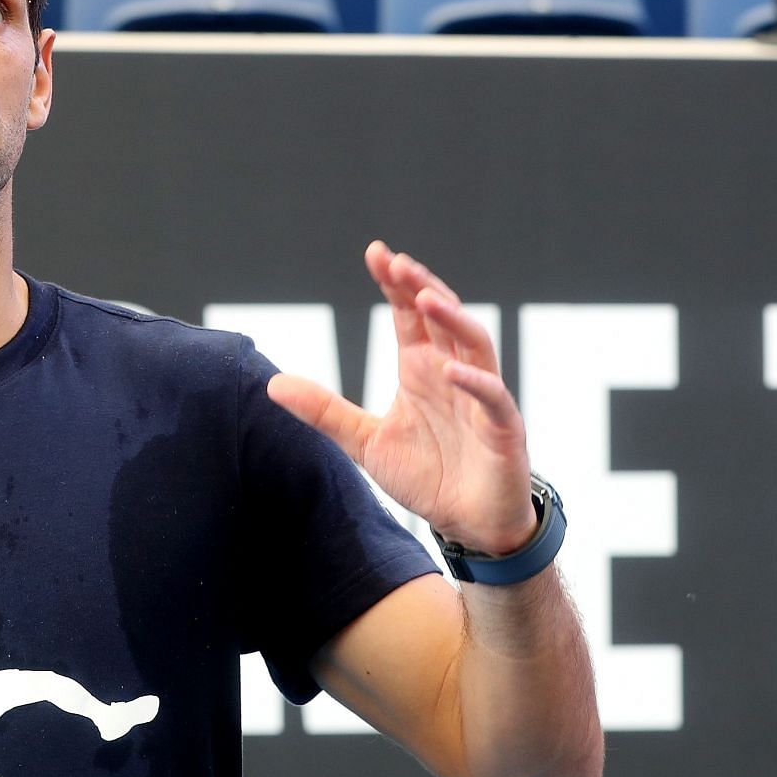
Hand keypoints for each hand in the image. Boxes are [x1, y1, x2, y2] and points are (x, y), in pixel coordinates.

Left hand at [265, 241, 536, 554]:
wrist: (470, 523)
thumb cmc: (428, 474)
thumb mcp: (366, 441)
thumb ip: (325, 411)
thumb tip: (273, 383)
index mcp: (421, 369)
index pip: (409, 316)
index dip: (396, 285)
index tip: (376, 254)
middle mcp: (452, 373)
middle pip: (442, 317)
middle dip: (420, 287)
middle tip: (396, 262)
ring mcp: (480, 397)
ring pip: (473, 344)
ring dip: (452, 319)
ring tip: (425, 298)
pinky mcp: (502, 428)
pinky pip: (493, 398)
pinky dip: (475, 382)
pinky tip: (451, 369)